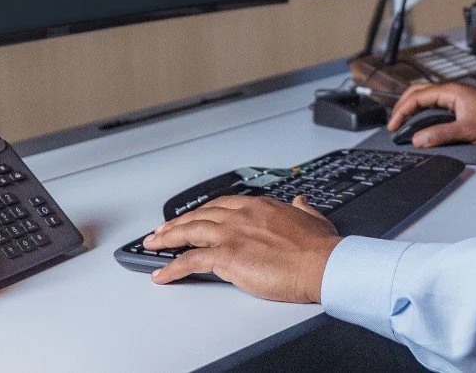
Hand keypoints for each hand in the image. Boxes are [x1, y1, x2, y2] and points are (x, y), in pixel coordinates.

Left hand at [142, 195, 341, 301]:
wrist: (322, 264)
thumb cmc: (320, 247)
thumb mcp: (312, 218)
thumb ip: (302, 208)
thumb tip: (300, 201)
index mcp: (260, 206)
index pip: (222, 205)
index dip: (203, 211)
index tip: (194, 216)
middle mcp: (242, 215)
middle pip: (199, 215)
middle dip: (177, 223)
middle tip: (162, 230)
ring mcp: (232, 234)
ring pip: (189, 231)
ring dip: (167, 238)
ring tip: (152, 246)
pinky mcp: (227, 256)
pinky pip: (190, 260)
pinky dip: (172, 267)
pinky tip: (162, 273)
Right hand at [387, 82, 475, 147]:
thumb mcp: (468, 130)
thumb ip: (441, 134)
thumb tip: (419, 139)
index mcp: (450, 91)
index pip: (417, 97)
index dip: (402, 111)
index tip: (394, 126)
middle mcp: (451, 90)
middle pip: (418, 92)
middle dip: (403, 106)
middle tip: (394, 123)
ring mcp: (456, 95)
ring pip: (426, 96)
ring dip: (412, 107)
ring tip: (403, 122)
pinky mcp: (461, 103)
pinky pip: (435, 103)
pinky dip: (423, 110)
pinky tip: (422, 121)